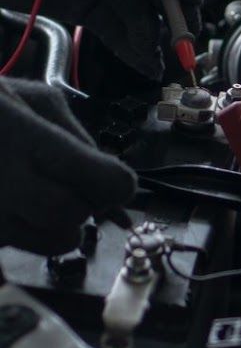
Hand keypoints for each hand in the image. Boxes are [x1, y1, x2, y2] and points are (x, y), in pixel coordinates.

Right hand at [0, 79, 136, 255]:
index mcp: (25, 138)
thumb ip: (75, 134)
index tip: (120, 182)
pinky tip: (23, 209)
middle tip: (83, 189)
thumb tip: (109, 173)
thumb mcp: (36, 99)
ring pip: (53, 242)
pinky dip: (37, 234)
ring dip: (67, 225)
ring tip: (51, 197)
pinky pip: (25, 248)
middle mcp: (3, 182)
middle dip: (90, 206)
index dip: (118, 185)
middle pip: (73, 215)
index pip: (98, 177)